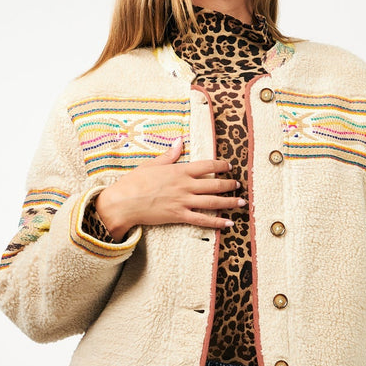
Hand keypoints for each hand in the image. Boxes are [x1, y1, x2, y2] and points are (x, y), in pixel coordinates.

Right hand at [94, 138, 244, 240]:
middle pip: (214, 185)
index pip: (207, 166)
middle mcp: (185, 185)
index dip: (221, 166)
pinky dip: (217, 222)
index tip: (229, 166)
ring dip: (229, 202)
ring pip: (213, 202)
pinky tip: (229, 223)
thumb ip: (169, 155)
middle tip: (238, 185)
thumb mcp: (152, 164)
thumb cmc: (135, 182)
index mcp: (180, 171)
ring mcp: (183, 201)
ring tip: (241, 202)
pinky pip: (202, 220)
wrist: (124, 202)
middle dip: (229, 185)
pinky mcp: (179, 216)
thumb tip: (180, 142)